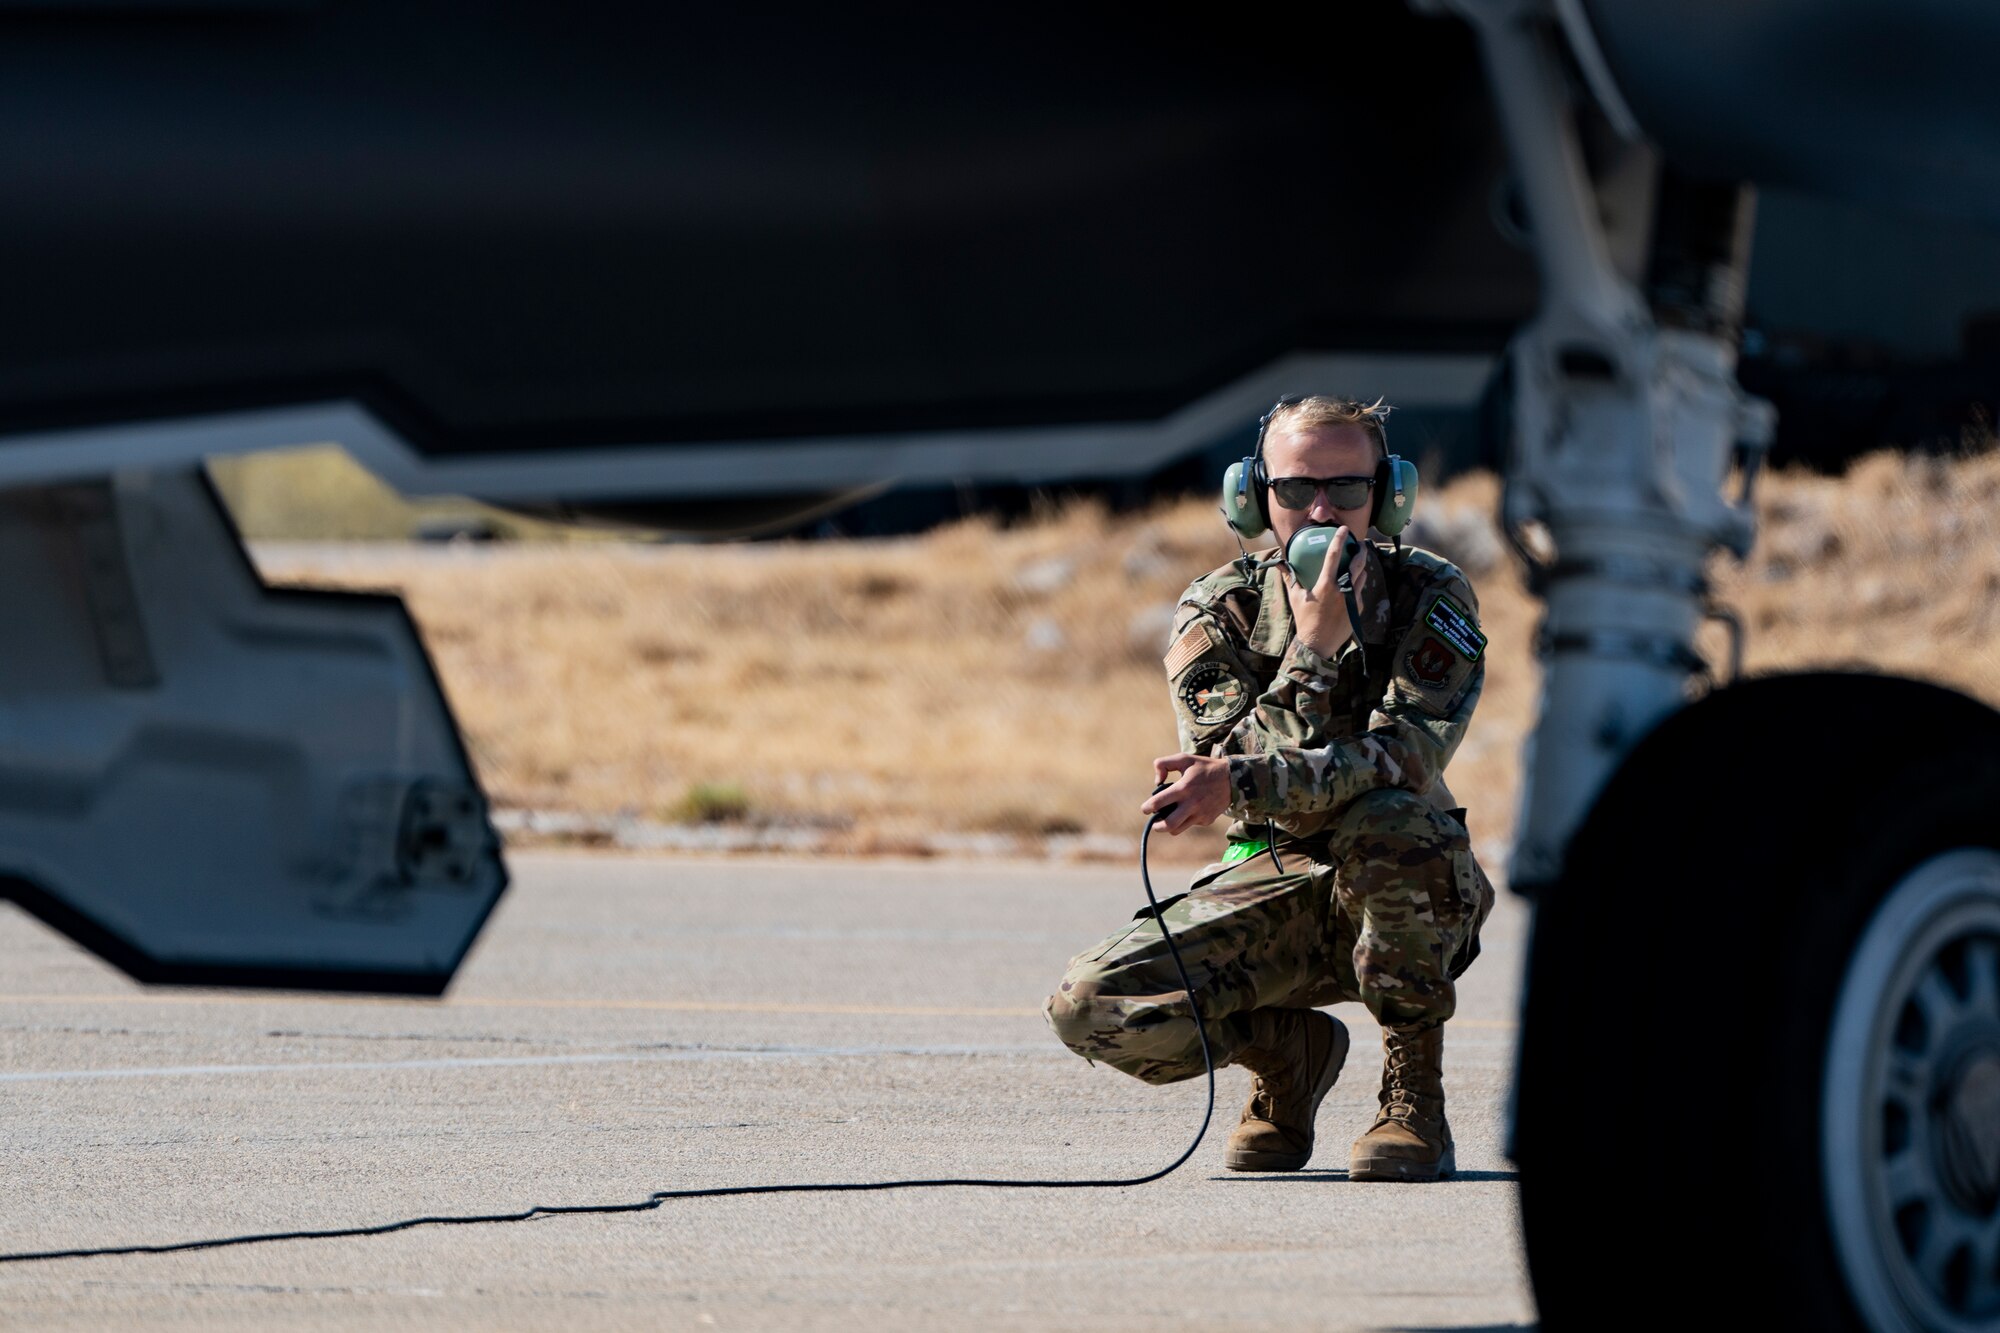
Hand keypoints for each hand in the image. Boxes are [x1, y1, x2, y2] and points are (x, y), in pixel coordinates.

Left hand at [1141, 753, 1230, 833]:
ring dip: (1169, 827)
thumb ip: (1164, 764)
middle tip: (1154, 823)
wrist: (1232, 779)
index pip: (1159, 802)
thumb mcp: (1185, 759)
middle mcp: (1191, 804)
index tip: (1145, 809)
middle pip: (1168, 824)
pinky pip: (1191, 824)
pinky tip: (1189, 811)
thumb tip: (1157, 781)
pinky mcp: (1207, 820)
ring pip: (1178, 829)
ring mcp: (1200, 814)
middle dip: (1157, 826)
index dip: (1147, 807)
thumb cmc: (1205, 767)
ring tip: (1166, 822)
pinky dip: (1186, 820)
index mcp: (1183, 788)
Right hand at [1284, 525, 1368, 658]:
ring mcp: (1352, 599)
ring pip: (1361, 577)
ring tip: (1358, 562)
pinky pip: (1360, 592)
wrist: (1318, 644)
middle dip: (1360, 551)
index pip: (1334, 555)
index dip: (1339, 539)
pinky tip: (1354, 583)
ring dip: (1361, 568)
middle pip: (1357, 563)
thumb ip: (1290, 578)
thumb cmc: (1304, 619)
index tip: (1343, 529)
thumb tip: (1279, 564)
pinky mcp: (1357, 608)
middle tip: (1359, 544)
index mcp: (1326, 584)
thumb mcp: (1295, 597)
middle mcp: (1342, 589)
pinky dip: (1357, 585)